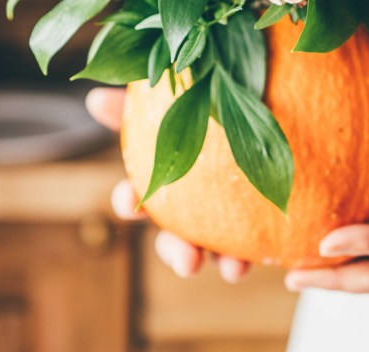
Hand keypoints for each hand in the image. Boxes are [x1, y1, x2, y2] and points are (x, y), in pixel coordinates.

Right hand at [85, 87, 251, 283]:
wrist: (270, 112)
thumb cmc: (206, 110)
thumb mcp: (176, 102)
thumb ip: (140, 104)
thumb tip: (93, 99)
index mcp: (163, 182)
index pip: (137, 198)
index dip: (130, 202)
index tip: (130, 200)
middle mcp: (189, 210)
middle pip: (174, 240)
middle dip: (177, 252)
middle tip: (188, 261)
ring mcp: (223, 222)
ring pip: (219, 251)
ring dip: (223, 263)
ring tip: (236, 270)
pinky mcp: (258, 225)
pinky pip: (259, 243)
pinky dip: (263, 249)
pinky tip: (275, 250)